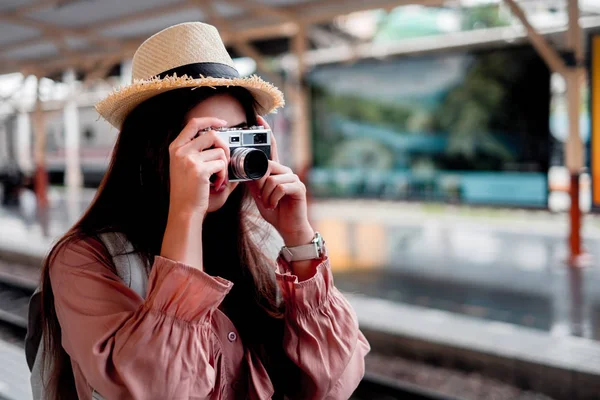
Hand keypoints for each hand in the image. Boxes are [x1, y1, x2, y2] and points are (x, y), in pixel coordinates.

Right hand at [167, 117, 229, 218]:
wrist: (184, 209)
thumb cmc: (187, 190)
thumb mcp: (185, 165)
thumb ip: (197, 151)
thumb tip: (220, 139)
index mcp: (176, 147)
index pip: (193, 124)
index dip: (210, 120)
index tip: (222, 123)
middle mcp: (180, 151)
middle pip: (211, 135)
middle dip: (224, 146)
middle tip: (225, 160)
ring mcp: (189, 159)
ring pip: (219, 151)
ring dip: (224, 165)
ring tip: (218, 176)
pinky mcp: (199, 170)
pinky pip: (221, 164)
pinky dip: (224, 174)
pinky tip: (217, 183)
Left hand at [248, 117, 313, 246]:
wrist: (288, 228)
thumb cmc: (274, 211)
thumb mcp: (258, 194)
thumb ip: (253, 180)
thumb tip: (242, 170)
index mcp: (275, 170)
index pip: (271, 147)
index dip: (266, 132)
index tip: (258, 118)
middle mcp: (286, 171)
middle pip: (267, 166)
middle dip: (259, 183)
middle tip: (261, 197)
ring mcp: (294, 178)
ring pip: (271, 178)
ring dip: (265, 195)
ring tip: (268, 204)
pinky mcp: (298, 187)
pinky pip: (279, 187)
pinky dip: (272, 198)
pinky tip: (274, 205)